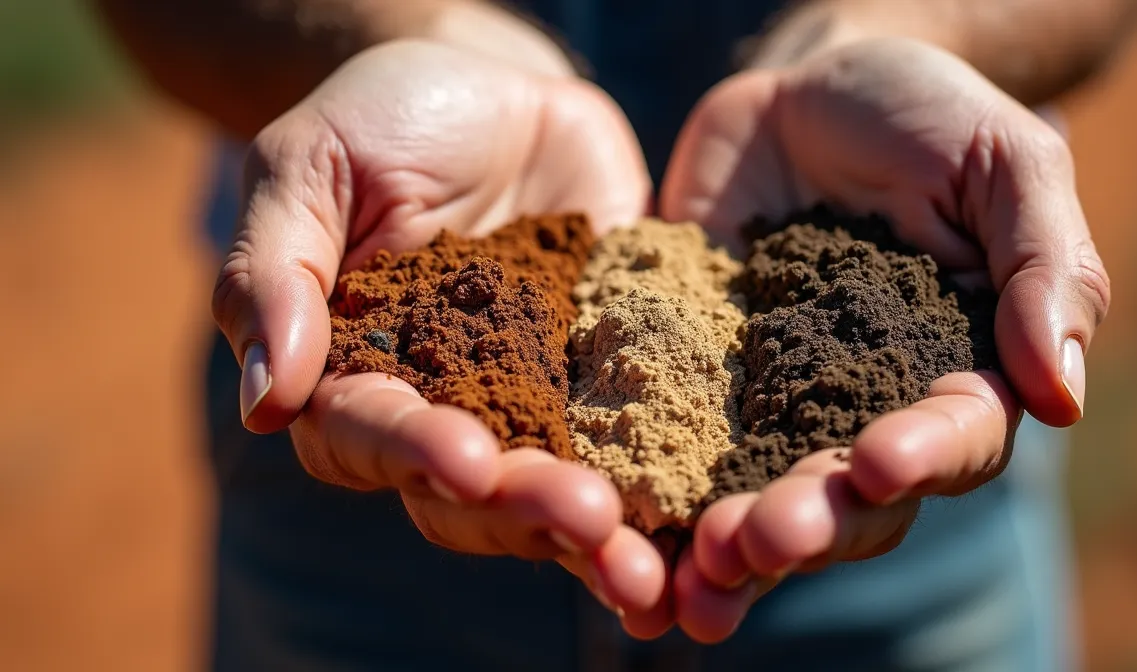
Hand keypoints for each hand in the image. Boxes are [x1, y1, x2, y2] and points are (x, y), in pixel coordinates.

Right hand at [210, 40, 662, 617]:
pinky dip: (660, 497)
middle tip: (589, 519)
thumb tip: (266, 403)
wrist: (500, 90)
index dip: (415, 452)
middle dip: (526, 510)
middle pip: (469, 493)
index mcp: (356, 372)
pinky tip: (697, 531)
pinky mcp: (607, 382)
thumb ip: (275, 271)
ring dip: (595, 536)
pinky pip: (634, 448)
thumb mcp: (311, 165)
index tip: (468, 461)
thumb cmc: (382, 119)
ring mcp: (533, 402)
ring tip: (646, 567)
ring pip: (552, 491)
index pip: (368, 435)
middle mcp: (444, 407)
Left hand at [661, 37, 1110, 640]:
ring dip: (736, 539)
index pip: (955, 439)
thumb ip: (1045, 268)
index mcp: (957, 371)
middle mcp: (867, 407)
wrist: (811, 84)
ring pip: (762, 493)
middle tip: (762, 539)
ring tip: (701, 561)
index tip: (877, 462)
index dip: (921, 458)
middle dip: (811, 524)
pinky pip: (674, 441)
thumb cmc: (932, 116)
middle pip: (850, 498)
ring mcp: (777, 398)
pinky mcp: (698, 377)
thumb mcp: (1007, 163)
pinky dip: (655, 492)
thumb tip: (1064, 396)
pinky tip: (623, 528)